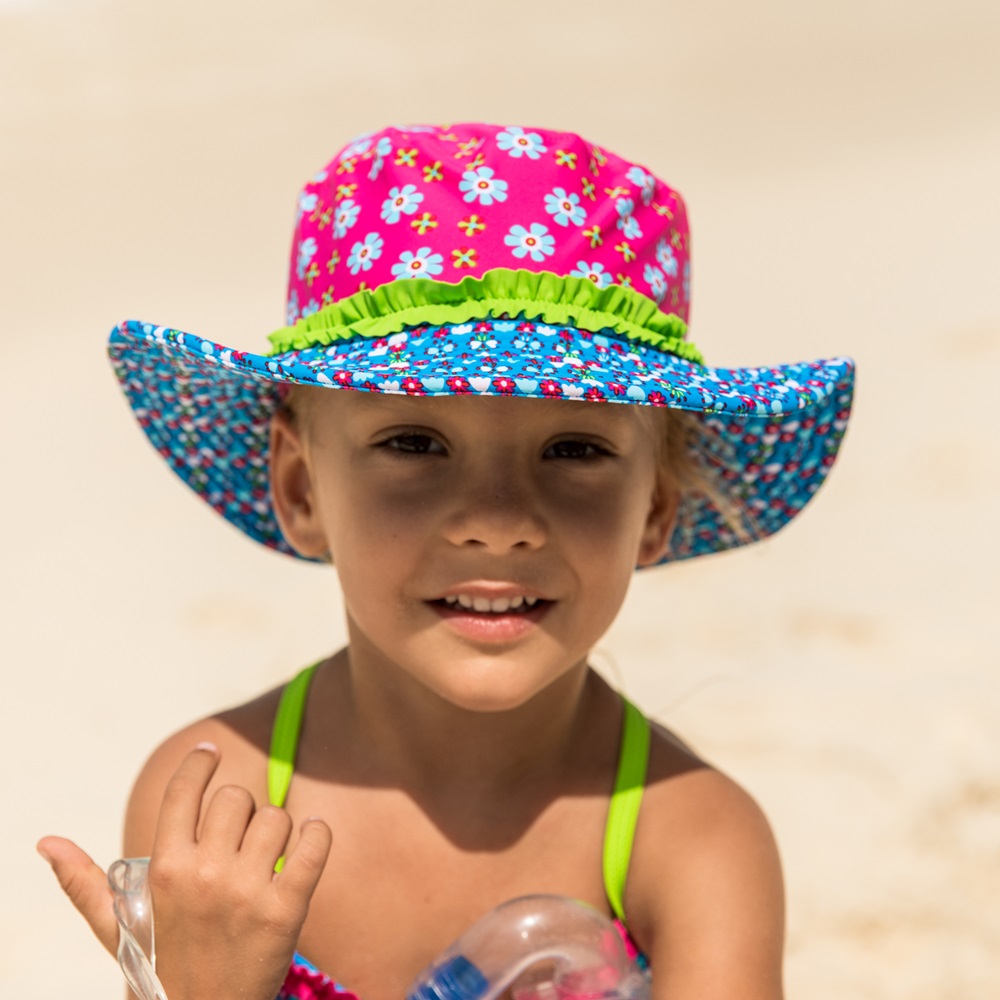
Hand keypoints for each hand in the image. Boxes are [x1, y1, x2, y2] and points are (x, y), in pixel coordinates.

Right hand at [38, 744, 332, 999]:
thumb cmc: (160, 965)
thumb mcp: (117, 927)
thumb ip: (83, 882)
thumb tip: (46, 840)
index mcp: (164, 870)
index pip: (183, 791)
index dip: (198, 762)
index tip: (209, 750)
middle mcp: (204, 875)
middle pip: (236, 798)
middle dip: (240, 812)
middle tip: (238, 839)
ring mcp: (247, 892)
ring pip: (277, 818)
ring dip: (277, 830)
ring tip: (266, 856)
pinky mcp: (286, 910)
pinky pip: (314, 844)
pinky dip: (318, 834)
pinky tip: (311, 837)